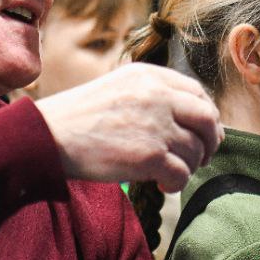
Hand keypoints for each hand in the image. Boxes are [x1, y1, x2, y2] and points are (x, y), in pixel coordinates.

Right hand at [35, 63, 222, 192]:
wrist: (48, 135)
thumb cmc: (79, 117)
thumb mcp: (118, 88)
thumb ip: (153, 94)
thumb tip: (192, 118)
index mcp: (149, 75)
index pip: (197, 92)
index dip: (206, 115)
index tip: (203, 132)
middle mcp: (157, 95)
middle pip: (207, 119)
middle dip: (210, 141)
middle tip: (201, 156)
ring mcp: (156, 124)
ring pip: (196, 150)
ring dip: (188, 166)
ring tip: (168, 172)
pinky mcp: (150, 155)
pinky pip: (182, 173)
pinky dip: (176, 183)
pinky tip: (162, 184)